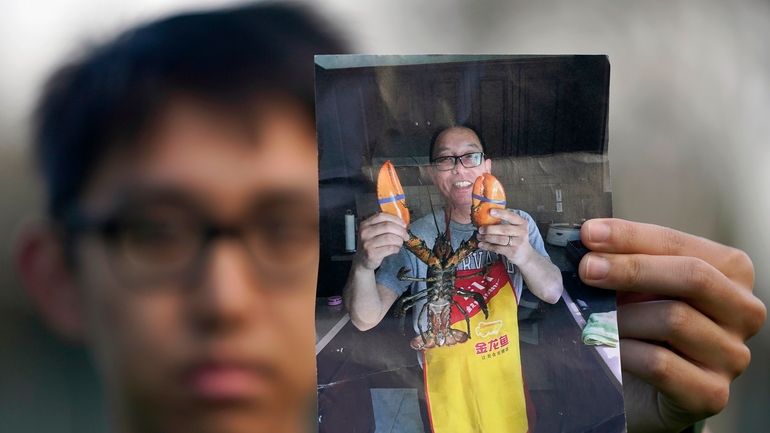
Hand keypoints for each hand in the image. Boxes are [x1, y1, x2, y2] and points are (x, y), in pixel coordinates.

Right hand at [355, 212, 408, 270]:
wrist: (363, 261)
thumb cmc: (371, 245)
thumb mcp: (373, 232)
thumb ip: (384, 225)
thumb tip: (402, 223)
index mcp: (365, 224)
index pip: (382, 216)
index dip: (395, 219)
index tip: (403, 224)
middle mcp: (365, 232)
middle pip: (387, 226)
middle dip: (401, 231)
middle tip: (406, 236)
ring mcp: (367, 243)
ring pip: (390, 238)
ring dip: (399, 240)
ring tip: (400, 243)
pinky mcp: (372, 254)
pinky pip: (390, 248)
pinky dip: (396, 248)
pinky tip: (396, 249)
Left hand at [477, 208, 532, 264]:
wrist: (525, 254)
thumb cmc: (516, 237)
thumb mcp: (515, 228)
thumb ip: (505, 222)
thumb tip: (486, 215)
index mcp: (522, 223)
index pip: (511, 216)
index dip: (501, 213)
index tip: (490, 211)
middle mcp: (522, 232)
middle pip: (504, 229)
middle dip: (490, 229)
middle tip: (480, 229)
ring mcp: (518, 243)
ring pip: (500, 239)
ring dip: (487, 238)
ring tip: (479, 237)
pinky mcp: (512, 252)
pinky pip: (497, 248)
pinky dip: (488, 246)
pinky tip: (481, 244)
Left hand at [579, 218, 765, 432]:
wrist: (646, 391)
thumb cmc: (647, 329)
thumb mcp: (640, 288)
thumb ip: (626, 261)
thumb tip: (589, 241)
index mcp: (730, 273)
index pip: (680, 244)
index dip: (632, 236)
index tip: (589, 234)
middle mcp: (743, 311)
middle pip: (693, 277)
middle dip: (632, 269)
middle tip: (587, 269)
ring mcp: (733, 355)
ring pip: (675, 320)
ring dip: (623, 316)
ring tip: (594, 319)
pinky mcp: (712, 393)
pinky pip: (661, 364)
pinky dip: (625, 351)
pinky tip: (605, 347)